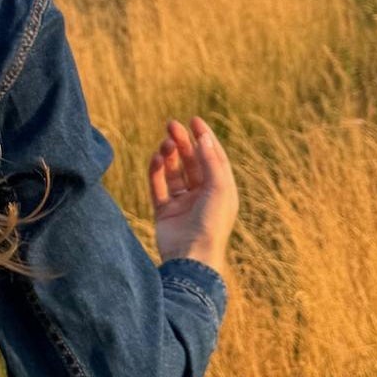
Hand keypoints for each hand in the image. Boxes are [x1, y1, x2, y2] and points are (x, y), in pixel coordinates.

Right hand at [149, 117, 238, 274]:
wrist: (191, 256)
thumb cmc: (212, 223)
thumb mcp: (219, 188)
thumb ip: (211, 161)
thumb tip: (202, 137)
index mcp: (221, 190)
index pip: (212, 157)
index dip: (204, 138)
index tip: (194, 120)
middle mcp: (202, 195)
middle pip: (192, 162)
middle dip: (183, 142)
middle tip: (172, 125)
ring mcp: (182, 203)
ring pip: (174, 172)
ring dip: (169, 156)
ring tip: (164, 143)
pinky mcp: (164, 212)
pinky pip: (158, 186)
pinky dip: (156, 171)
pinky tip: (155, 159)